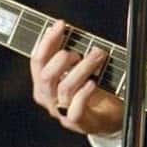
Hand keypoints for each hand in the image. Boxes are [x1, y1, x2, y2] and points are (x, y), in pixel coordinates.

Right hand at [30, 19, 123, 134]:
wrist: (108, 116)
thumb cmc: (92, 87)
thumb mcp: (78, 66)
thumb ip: (71, 51)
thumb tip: (65, 28)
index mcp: (43, 83)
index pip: (38, 61)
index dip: (47, 41)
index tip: (61, 24)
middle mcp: (48, 98)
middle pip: (46, 76)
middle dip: (62, 58)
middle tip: (80, 51)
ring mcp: (61, 112)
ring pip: (64, 88)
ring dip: (83, 68)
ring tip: (98, 55)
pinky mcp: (77, 122)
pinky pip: (75, 109)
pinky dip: (84, 93)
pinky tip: (93, 82)